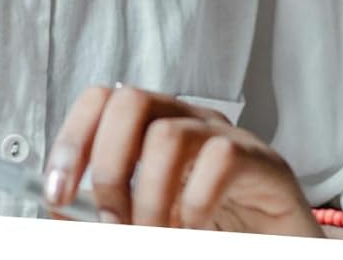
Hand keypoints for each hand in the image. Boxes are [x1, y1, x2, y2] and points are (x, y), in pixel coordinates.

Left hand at [42, 84, 321, 234]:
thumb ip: (104, 215)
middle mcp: (187, 119)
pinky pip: (221, 161)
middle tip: (113, 222)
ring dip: (149, 198)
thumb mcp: (148, 222)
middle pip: (130, 101)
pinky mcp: (263, 162)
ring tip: (154, 235)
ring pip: (168, 135)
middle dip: (108, 166)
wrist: (285, 245)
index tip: (57, 194)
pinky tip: (196, 232)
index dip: (72, 140)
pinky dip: (195, 205)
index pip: (101, 99)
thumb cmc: (214, 231)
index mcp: (154, 126)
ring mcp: (227, 136)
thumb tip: (60, 212)